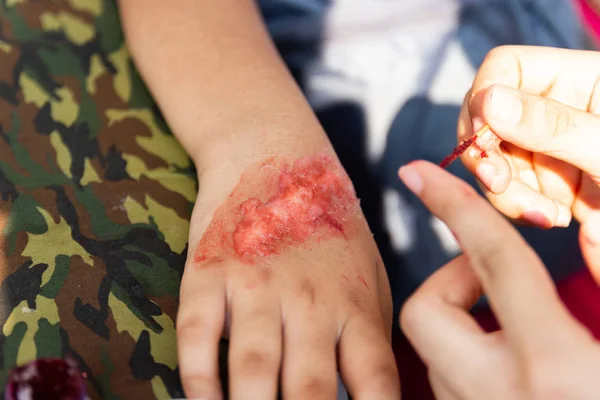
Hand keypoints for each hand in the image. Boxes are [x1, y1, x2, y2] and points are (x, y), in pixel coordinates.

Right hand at [176, 151, 399, 399]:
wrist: (276, 156)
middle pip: (307, 390)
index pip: (373, 384)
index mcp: (356, 303)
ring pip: (249, 370)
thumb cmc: (330, 226)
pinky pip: (196, 335)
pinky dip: (196, 379)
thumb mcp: (370, 274)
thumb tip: (367, 399)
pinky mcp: (209, 271)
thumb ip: (369, 335)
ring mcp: (255, 283)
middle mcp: (308, 298)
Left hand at [399, 160, 599, 399]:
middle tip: (493, 277)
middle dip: (450, 278)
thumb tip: (587, 232)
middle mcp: (498, 396)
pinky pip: (447, 385)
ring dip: (460, 321)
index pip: (496, 260)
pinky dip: (465, 358)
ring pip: (431, 351)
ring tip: (513, 324)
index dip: (457, 206)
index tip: (418, 173)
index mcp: (554, 367)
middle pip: (424, 312)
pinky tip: (510, 363)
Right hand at [457, 46, 599, 276]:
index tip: (482, 140)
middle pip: (487, 116)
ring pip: (492, 157)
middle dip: (488, 155)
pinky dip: (519, 205)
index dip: (483, 100)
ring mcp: (547, 144)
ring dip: (507, 191)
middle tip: (499, 185)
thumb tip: (487, 102)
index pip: (505, 68)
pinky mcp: (546, 179)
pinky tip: (554, 218)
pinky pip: (508, 187)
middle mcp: (556, 107)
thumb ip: (553, 126)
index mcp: (580, 79)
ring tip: (548, 216)